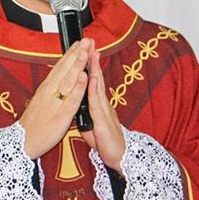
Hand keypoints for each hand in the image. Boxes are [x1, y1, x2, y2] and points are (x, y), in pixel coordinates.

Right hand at [19, 39, 91, 158]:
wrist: (23, 141)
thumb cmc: (34, 123)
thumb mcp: (41, 101)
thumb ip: (50, 89)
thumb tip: (59, 79)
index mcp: (46, 88)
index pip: (60, 67)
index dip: (71, 54)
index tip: (80, 42)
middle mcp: (50, 91)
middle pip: (65, 68)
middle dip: (77, 53)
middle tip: (87, 39)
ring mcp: (55, 102)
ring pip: (68, 79)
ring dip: (78, 64)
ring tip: (87, 51)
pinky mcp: (61, 114)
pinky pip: (71, 99)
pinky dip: (78, 87)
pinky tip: (84, 77)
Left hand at [80, 46, 125, 171]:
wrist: (119, 157)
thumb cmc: (104, 142)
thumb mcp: (91, 123)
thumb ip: (86, 112)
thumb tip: (79, 104)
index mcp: (97, 104)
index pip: (91, 81)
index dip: (88, 66)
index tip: (85, 50)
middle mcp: (102, 104)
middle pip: (96, 79)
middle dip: (92, 61)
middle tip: (90, 43)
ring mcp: (104, 112)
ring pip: (97, 88)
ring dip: (94, 70)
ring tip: (92, 54)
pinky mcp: (104, 122)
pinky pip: (97, 104)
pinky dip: (93, 90)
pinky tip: (92, 79)